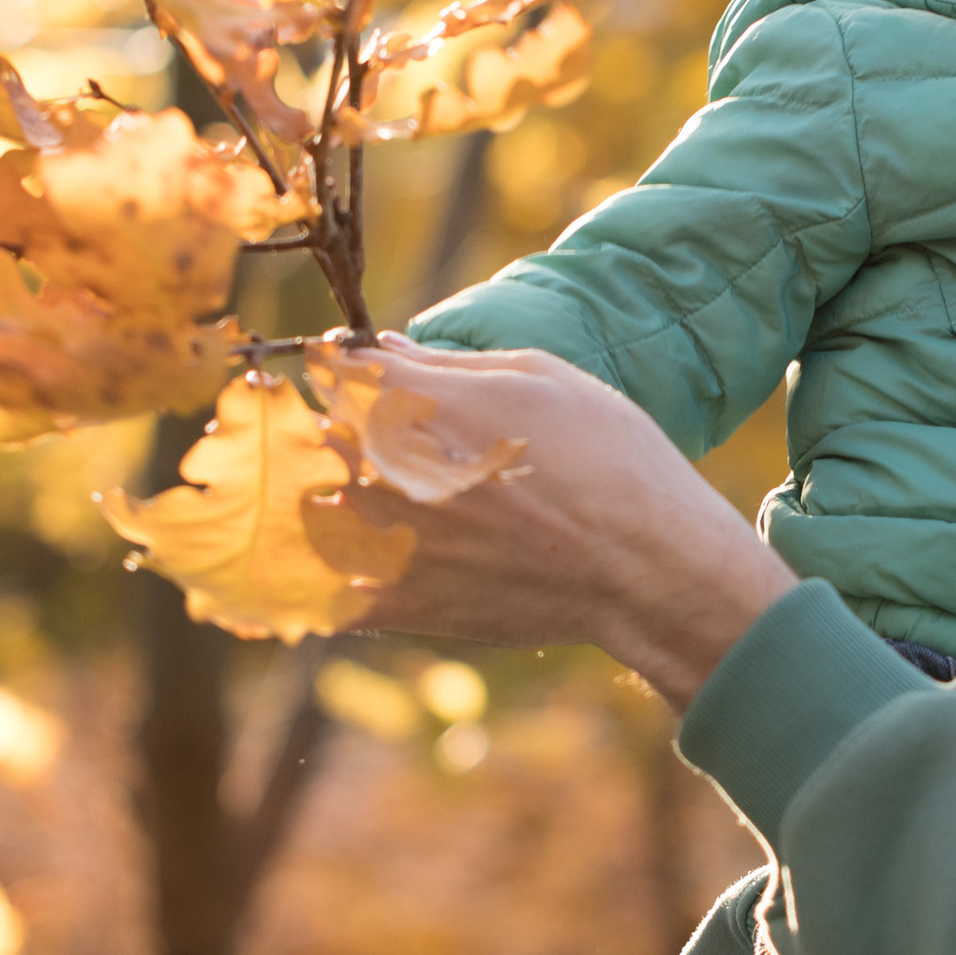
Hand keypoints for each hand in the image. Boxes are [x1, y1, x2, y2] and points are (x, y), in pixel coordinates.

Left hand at [349, 337, 796, 706]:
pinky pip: (327, 592)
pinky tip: (373, 564)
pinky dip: (334, 578)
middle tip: (382, 442)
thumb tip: (389, 349)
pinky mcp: (396, 605)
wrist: (645, 567)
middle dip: (334, 433)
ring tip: (393, 502)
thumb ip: (450, 363)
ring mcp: (382, 541)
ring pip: (310, 513)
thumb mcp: (542, 378)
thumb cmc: (608, 457)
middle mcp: (382, 467)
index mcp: (414, 400)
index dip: (344, 369)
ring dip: (333, 501)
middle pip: (313, 439)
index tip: (363, 376)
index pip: (331, 371)